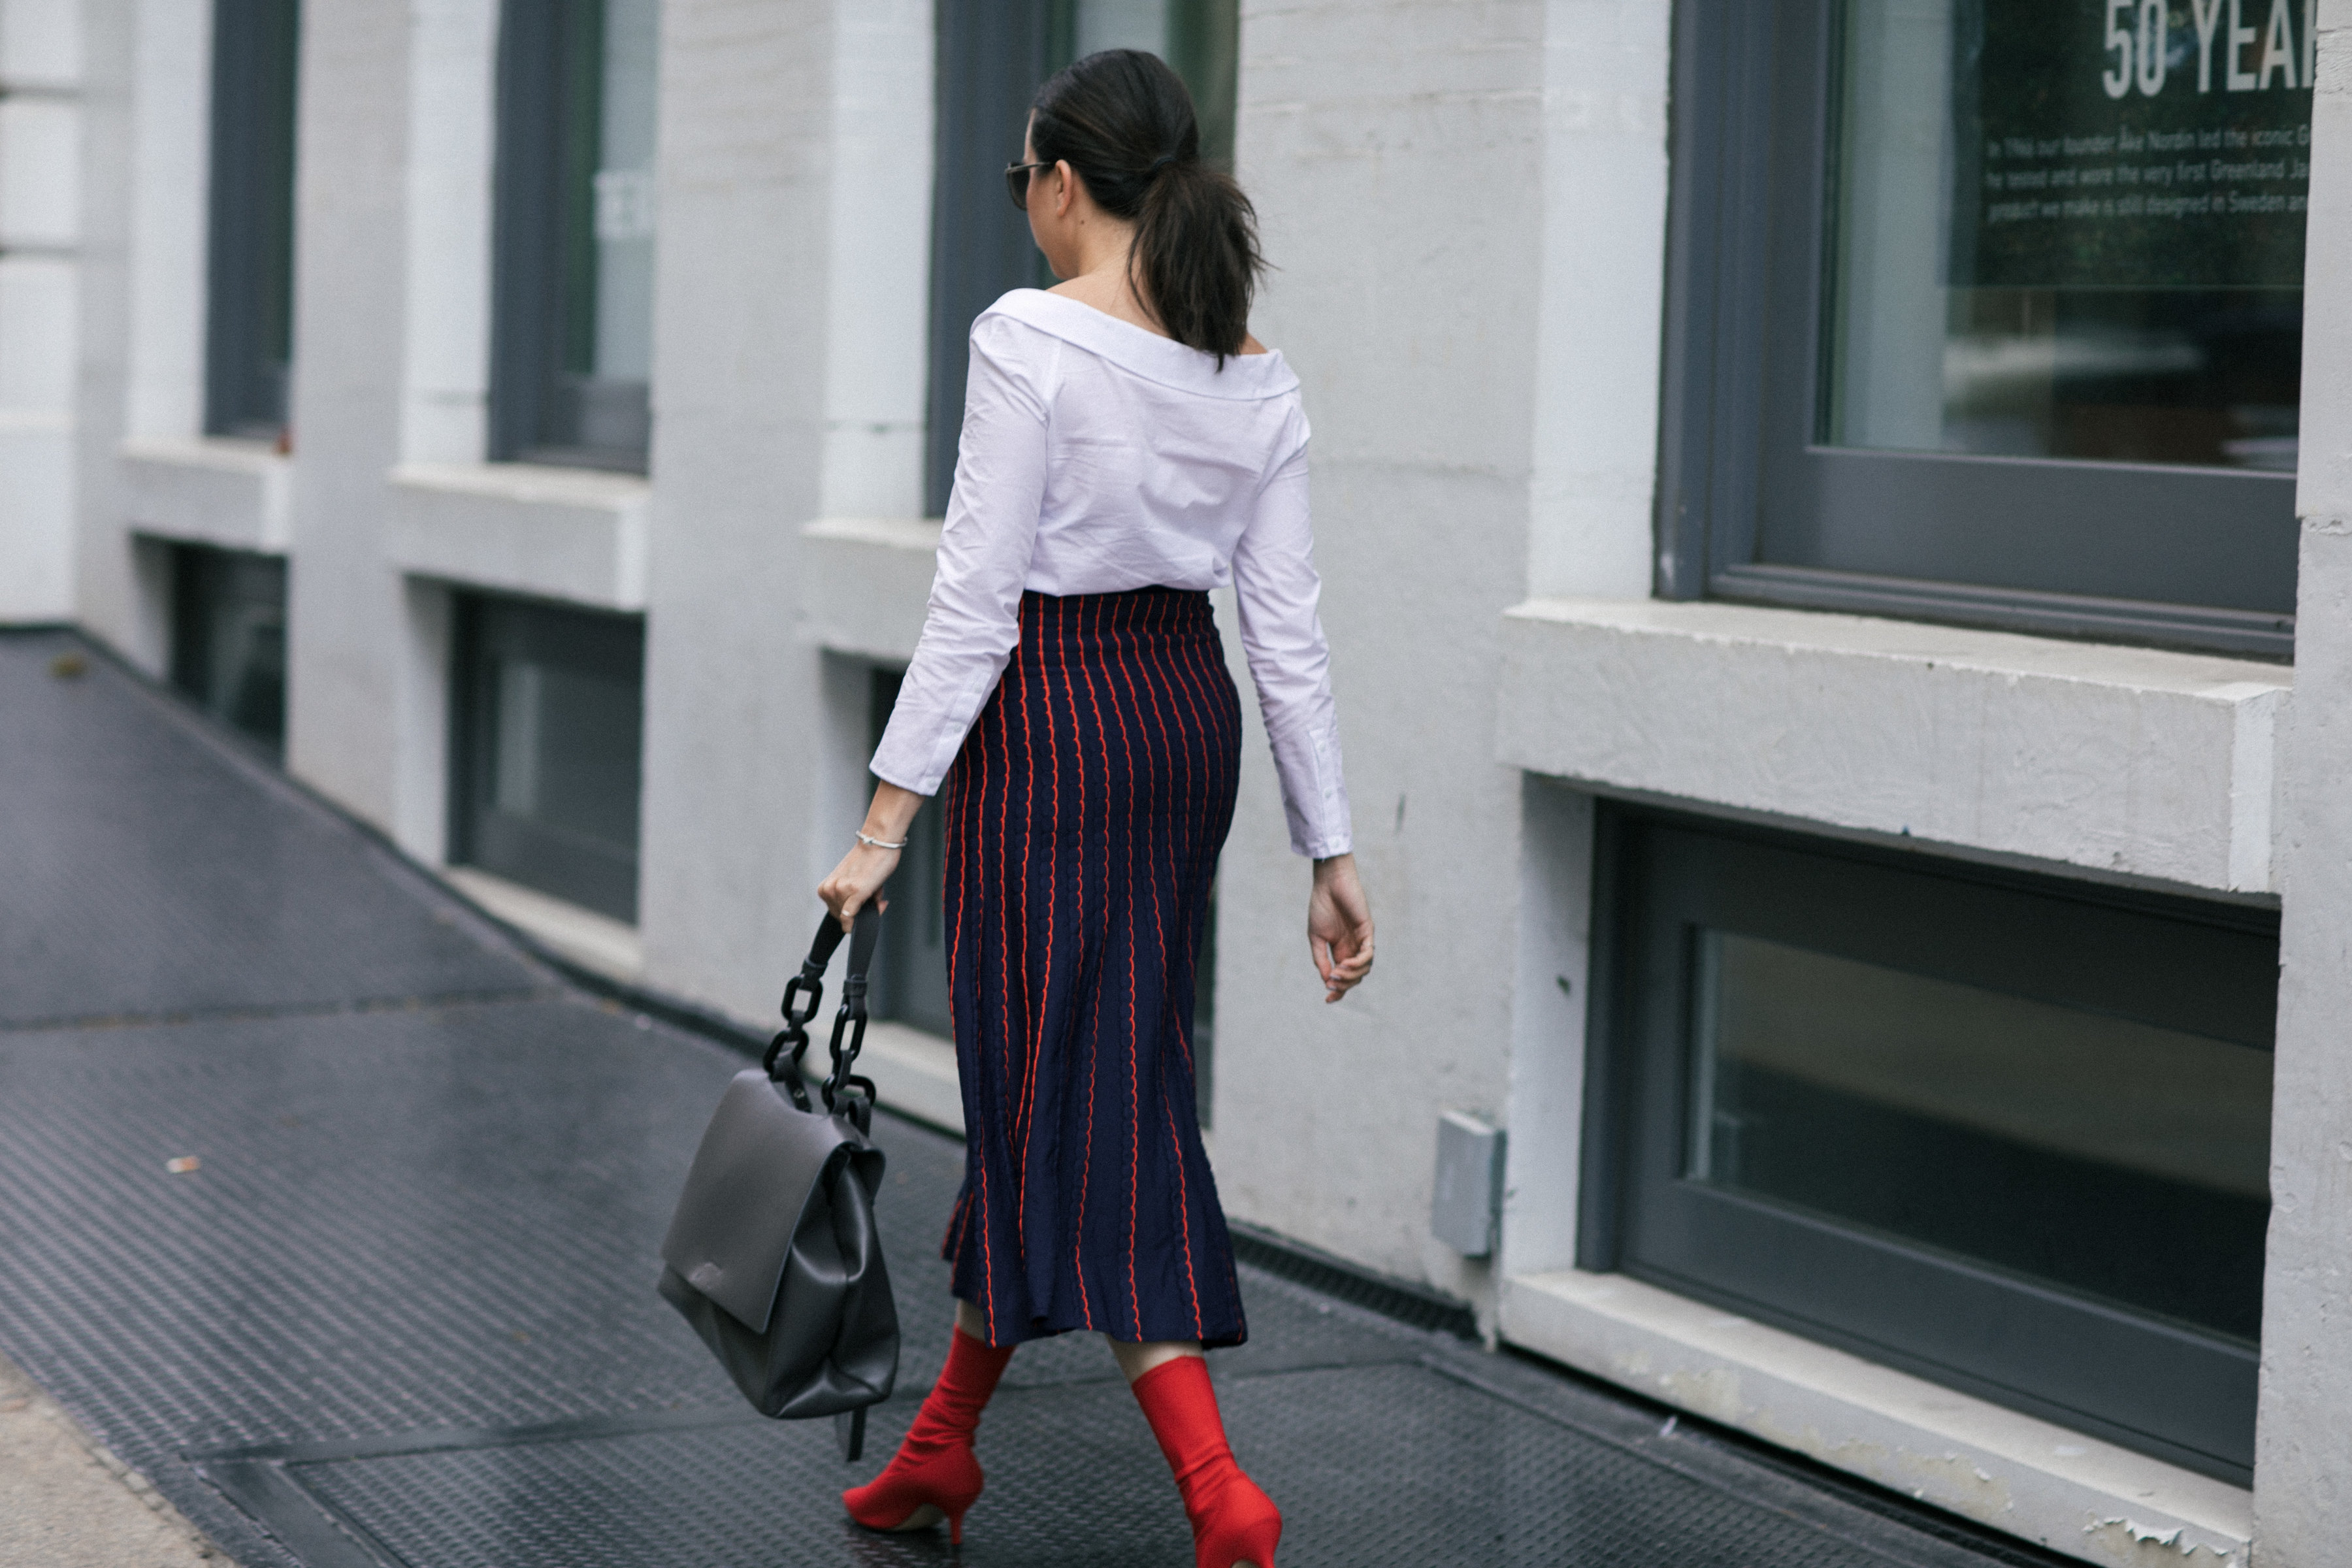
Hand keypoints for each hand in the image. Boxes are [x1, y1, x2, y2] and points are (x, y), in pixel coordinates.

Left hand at [818, 841, 897, 930]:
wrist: (877, 842)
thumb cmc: (868, 858)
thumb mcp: (853, 882)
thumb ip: (852, 899)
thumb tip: (867, 910)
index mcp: (825, 887)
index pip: (836, 913)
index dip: (852, 914)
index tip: (865, 906)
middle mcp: (829, 890)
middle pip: (843, 917)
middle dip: (860, 914)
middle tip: (875, 900)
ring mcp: (840, 891)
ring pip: (851, 918)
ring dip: (868, 909)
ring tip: (876, 892)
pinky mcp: (854, 892)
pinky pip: (851, 918)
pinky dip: (863, 918)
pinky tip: (878, 904)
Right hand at [1308, 853, 1373, 1002]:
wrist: (1329, 884)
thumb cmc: (1321, 906)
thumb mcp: (1316, 937)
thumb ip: (1321, 959)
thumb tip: (1327, 981)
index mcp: (1340, 950)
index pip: (1343, 977)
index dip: (1338, 991)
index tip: (1327, 1000)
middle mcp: (1353, 948)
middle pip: (1355, 977)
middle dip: (1343, 985)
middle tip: (1331, 982)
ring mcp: (1362, 940)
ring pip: (1364, 969)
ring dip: (1350, 976)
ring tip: (1337, 973)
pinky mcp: (1368, 931)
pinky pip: (1368, 954)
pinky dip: (1358, 963)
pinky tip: (1344, 964)